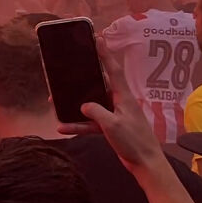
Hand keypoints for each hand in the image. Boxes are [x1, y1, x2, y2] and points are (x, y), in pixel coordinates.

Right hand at [58, 41, 162, 173]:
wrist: (145, 164)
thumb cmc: (134, 142)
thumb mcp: (112, 125)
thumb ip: (96, 112)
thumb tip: (84, 105)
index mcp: (123, 97)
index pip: (113, 70)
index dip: (105, 54)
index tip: (98, 38)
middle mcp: (119, 102)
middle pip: (98, 85)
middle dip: (82, 78)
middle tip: (68, 68)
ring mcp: (114, 115)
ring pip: (90, 105)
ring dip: (74, 105)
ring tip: (55, 101)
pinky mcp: (110, 127)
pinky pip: (90, 123)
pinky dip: (77, 125)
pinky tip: (63, 127)